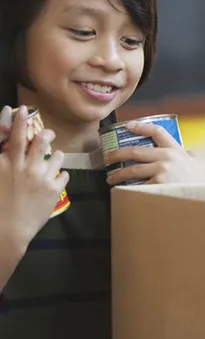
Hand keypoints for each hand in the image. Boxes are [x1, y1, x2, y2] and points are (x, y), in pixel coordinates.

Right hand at [0, 105, 69, 250]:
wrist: (8, 230)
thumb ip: (3, 160)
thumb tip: (7, 149)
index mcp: (6, 163)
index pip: (13, 136)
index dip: (18, 120)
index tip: (22, 108)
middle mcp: (26, 167)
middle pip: (40, 141)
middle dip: (46, 134)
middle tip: (48, 134)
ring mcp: (42, 178)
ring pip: (57, 156)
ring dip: (56, 156)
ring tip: (53, 160)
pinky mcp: (54, 190)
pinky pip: (64, 175)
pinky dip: (61, 176)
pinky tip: (55, 180)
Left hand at [104, 121, 204, 185]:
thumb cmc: (202, 184)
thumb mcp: (200, 165)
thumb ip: (192, 156)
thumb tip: (189, 152)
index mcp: (176, 151)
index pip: (157, 132)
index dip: (140, 126)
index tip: (129, 126)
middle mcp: (167, 158)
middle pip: (135, 151)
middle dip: (117, 154)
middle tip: (108, 158)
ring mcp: (162, 172)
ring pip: (132, 170)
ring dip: (117, 174)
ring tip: (111, 178)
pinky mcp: (157, 186)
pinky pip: (136, 187)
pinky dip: (127, 189)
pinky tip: (121, 191)